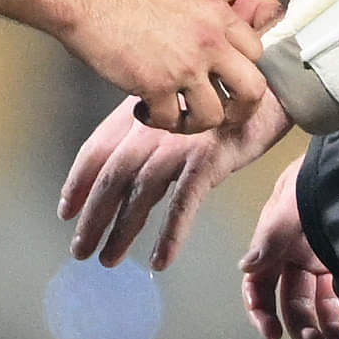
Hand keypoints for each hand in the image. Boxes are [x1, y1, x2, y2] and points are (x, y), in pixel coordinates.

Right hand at [59, 0, 275, 136]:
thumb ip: (206, 22)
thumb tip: (217, 53)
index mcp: (219, 14)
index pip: (257, 53)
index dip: (245, 72)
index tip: (230, 82)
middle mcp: (210, 40)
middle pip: (253, 89)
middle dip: (240, 110)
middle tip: (223, 114)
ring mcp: (185, 65)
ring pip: (213, 115)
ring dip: (195, 123)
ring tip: (176, 116)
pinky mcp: (157, 85)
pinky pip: (170, 120)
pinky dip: (157, 121)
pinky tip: (144, 110)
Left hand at [61, 94, 285, 269]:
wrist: (272, 76)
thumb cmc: (226, 90)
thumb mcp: (176, 99)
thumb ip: (152, 124)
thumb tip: (133, 156)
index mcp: (139, 112)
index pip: (95, 150)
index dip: (77, 183)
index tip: (66, 210)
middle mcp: (151, 128)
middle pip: (110, 180)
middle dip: (91, 218)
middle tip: (79, 249)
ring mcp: (177, 145)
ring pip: (139, 197)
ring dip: (120, 233)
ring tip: (107, 260)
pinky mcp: (206, 161)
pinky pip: (182, 206)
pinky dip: (170, 236)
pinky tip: (160, 261)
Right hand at [239, 160, 338, 338]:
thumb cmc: (318, 177)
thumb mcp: (289, 204)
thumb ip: (269, 238)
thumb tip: (246, 268)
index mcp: (276, 243)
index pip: (260, 284)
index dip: (260, 310)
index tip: (270, 332)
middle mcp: (299, 255)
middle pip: (293, 300)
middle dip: (300, 325)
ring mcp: (327, 258)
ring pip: (322, 302)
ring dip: (326, 325)